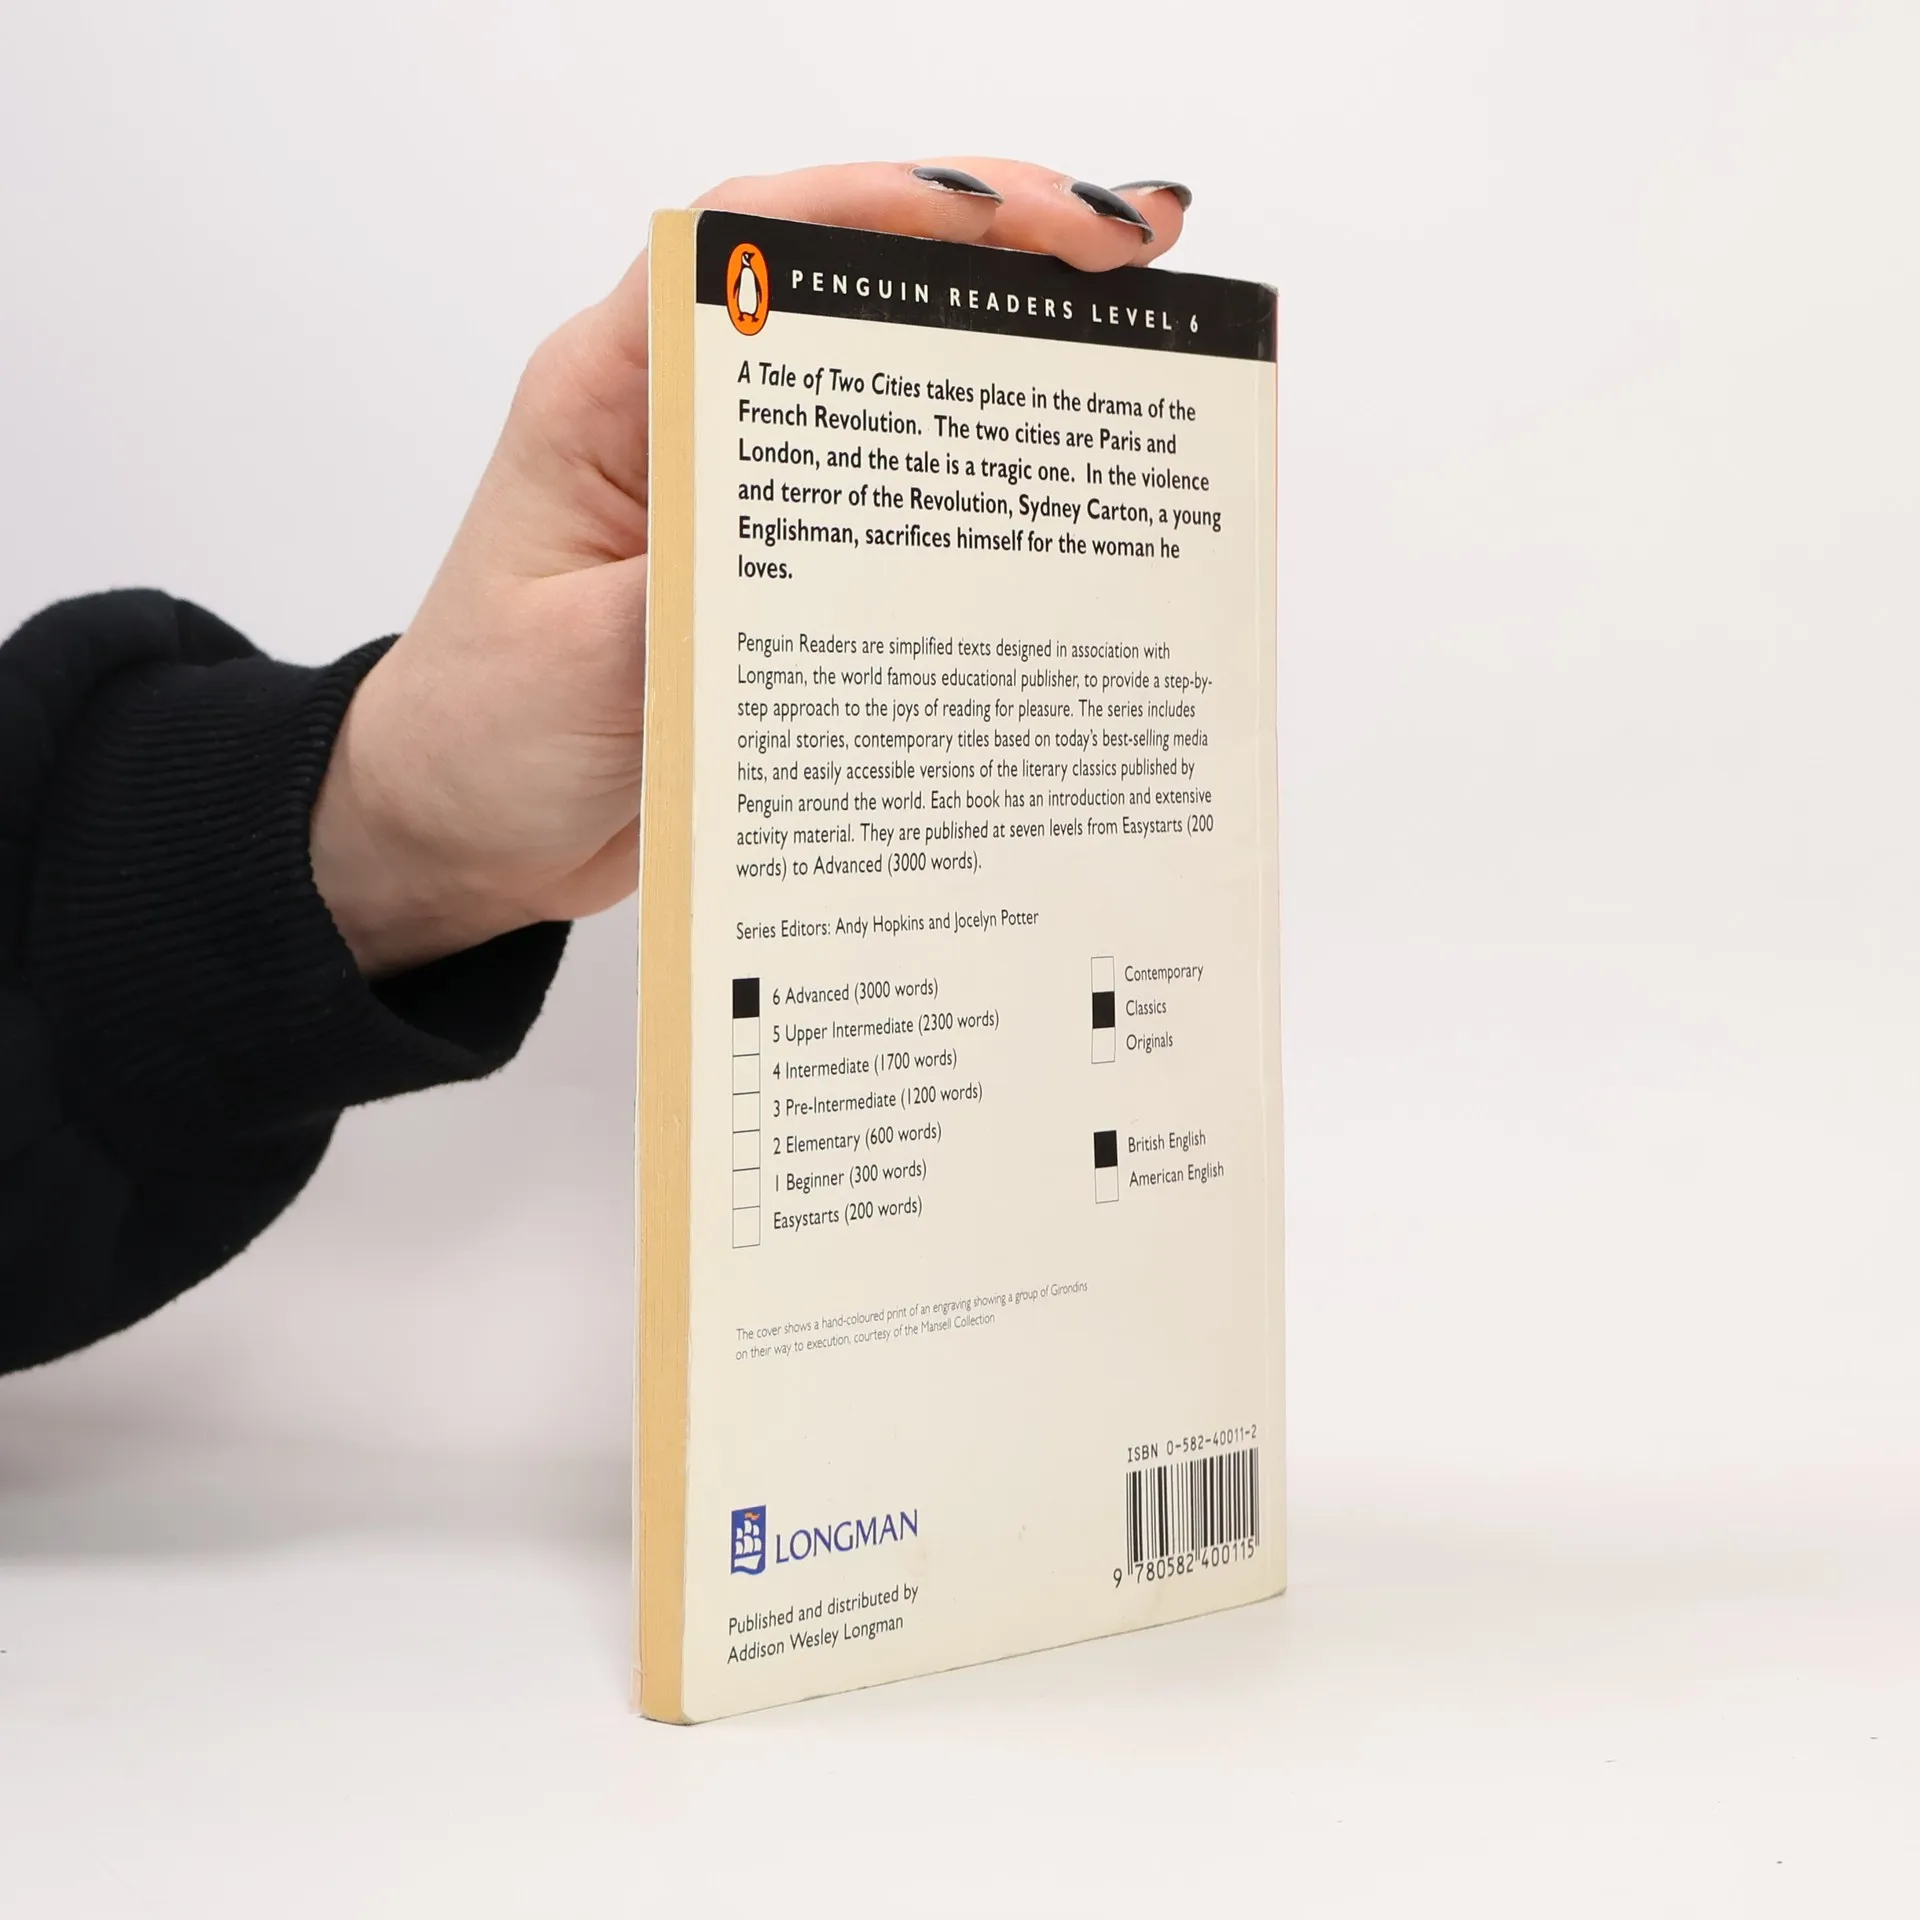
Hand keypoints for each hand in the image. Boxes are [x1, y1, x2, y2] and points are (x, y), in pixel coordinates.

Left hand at [309, 160, 1190, 975]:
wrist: (465, 831)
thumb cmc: (480, 735)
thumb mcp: (576, 668)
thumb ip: (685, 596)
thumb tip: (807, 550)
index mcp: (606, 399)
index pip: (748, 244)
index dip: (888, 206)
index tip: (1020, 217)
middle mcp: (680, 425)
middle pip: (843, 290)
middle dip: (990, 254)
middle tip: (1130, 258)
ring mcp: (734, 498)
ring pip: (881, 390)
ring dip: (999, 358)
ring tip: (1131, 345)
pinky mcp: (774, 574)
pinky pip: (887, 507)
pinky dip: (973, 487)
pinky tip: (1055, 497)